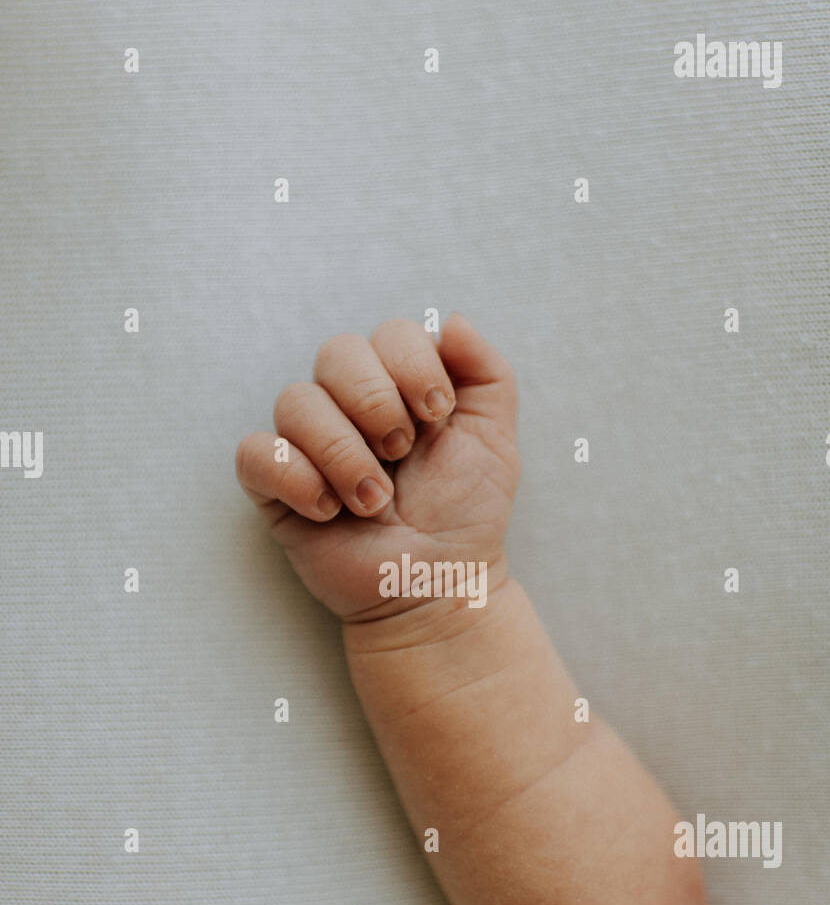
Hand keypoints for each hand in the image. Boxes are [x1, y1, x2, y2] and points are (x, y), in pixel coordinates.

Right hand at [235, 314, 519, 620]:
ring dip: (343, 453)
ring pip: (295, 401)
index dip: (411, 365)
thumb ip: (486, 371)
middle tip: (402, 452)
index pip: (389, 334)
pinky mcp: (276, 487)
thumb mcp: (496, 438)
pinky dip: (295, 478)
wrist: (440, 583)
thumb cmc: (466, 514)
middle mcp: (348, 406)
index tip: (437, 413)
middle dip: (376, 402)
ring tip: (374, 501)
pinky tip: (329, 512)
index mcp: (398, 385)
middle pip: (336, 352)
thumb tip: (452, 320)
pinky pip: (257, 453)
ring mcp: (308, 445)